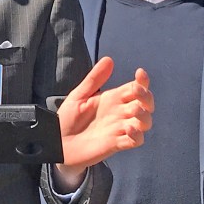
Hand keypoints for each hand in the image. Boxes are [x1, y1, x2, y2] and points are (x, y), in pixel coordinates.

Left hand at [56, 57, 153, 181]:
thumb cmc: (67, 119)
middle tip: (137, 92)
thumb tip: (109, 59)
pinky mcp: (116, 144)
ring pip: (144, 122)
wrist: (57, 144)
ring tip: (135, 111)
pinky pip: (135, 141)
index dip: (143, 81)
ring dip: (144, 116)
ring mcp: (119, 129)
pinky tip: (128, 129)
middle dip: (146, 96)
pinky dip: (137, 135)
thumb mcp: (79, 95)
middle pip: (145, 103)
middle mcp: (120, 113)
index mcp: (113, 99)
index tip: (140, 73)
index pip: (135, 87)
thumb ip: (94, 79)